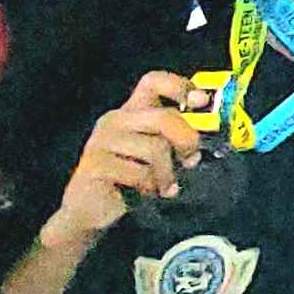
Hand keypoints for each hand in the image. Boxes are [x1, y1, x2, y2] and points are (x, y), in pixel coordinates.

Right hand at [45, 73, 203, 246]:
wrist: (89, 211)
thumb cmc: (129, 180)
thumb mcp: (155, 155)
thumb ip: (174, 139)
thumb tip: (204, 135)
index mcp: (131, 112)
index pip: (154, 82)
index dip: (180, 86)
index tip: (201, 101)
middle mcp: (115, 120)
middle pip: (164, 117)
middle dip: (186, 140)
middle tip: (191, 160)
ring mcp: (102, 141)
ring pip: (155, 148)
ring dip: (167, 173)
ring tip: (164, 186)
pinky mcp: (95, 164)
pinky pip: (139, 172)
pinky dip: (150, 186)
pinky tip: (147, 193)